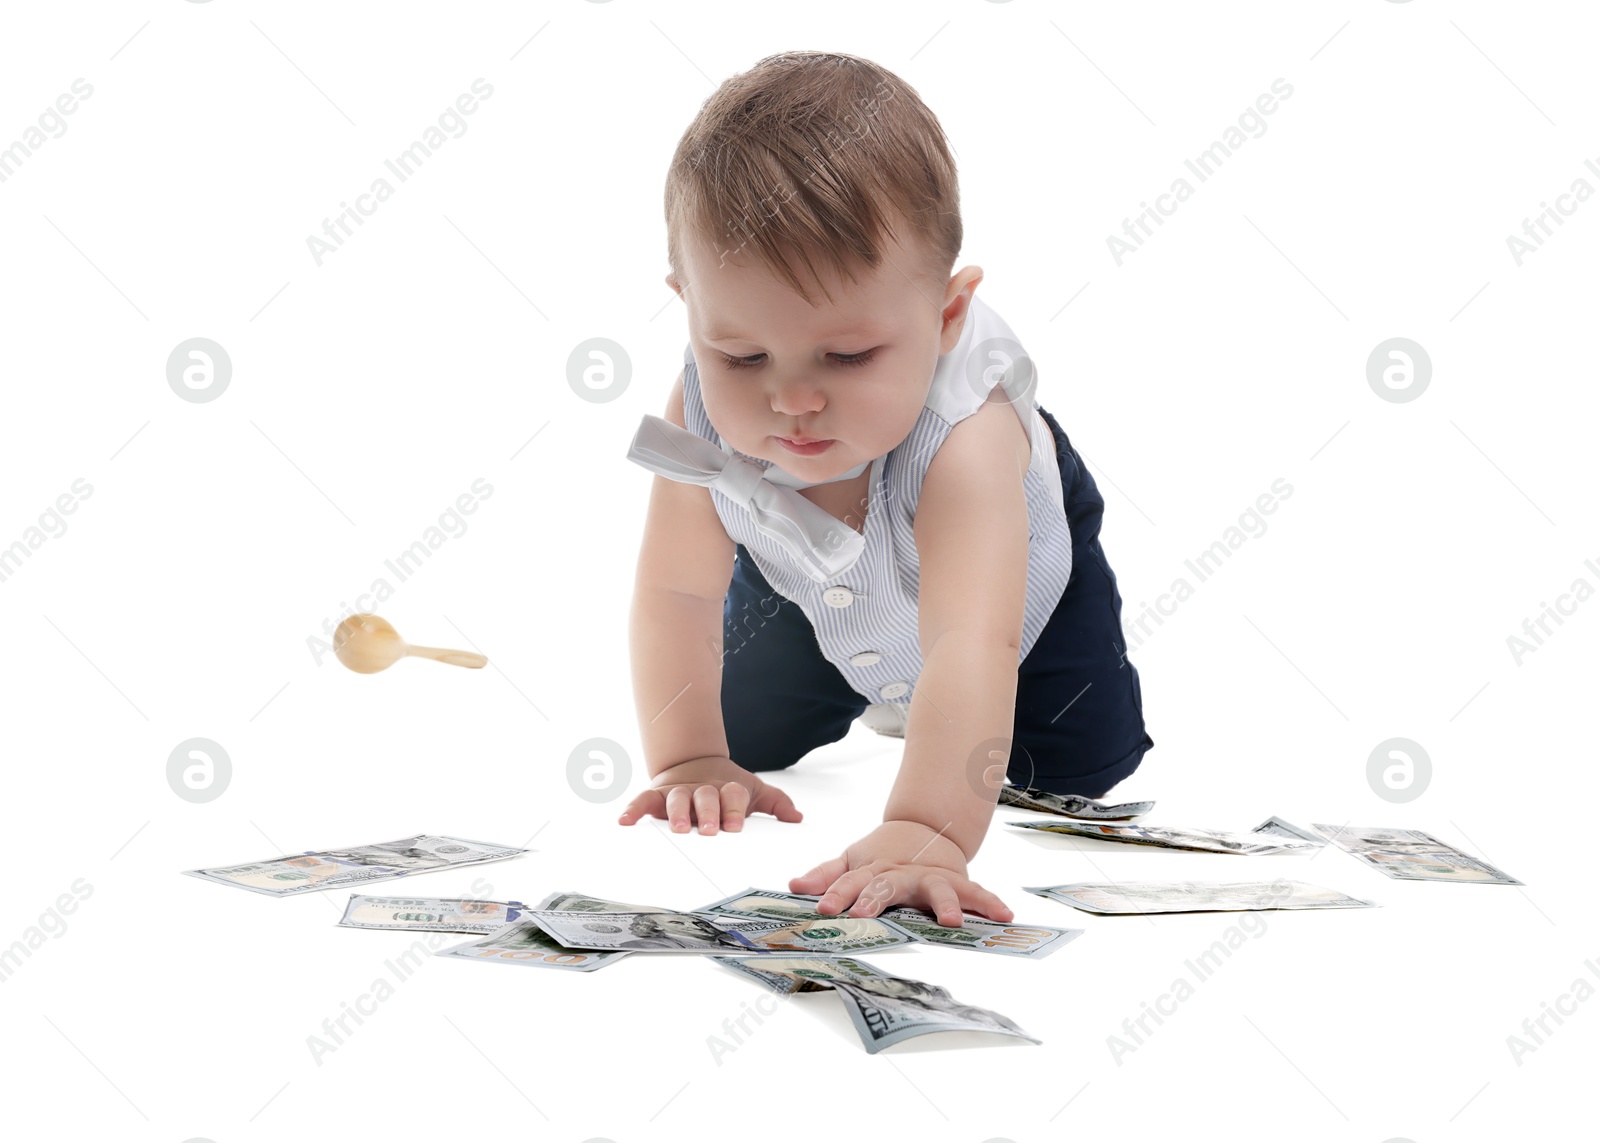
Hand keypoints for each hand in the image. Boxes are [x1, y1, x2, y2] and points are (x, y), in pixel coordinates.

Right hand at [616, 755, 801, 834]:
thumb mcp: (753, 791)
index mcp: (727, 789)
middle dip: (706, 813)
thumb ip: (775, 803)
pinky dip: (633, 810)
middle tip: (707, 830)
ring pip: (676, 799)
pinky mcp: (656, 795)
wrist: (695, 761)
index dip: (733, 809)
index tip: (734, 827)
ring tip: (677, 829)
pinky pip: (643, 801)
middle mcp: (702, 790)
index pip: (732, 795)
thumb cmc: (725, 787)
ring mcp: (678, 792)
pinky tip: (625, 822)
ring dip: (676, 814)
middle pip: (705, 797)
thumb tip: (796, 818)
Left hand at [789, 820, 1013, 927]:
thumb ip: (827, 876)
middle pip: (889, 884)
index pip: (852, 881)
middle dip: (877, 898)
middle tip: (865, 913)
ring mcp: (931, 878)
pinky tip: (1005, 915)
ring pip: (937, 888)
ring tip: (951, 922)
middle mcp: (903, 874)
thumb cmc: (884, 853)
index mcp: (874, 869)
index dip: (837, 893)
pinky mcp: (956, 883)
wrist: (925, 828)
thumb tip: (795, 885)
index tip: (826, 908)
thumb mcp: (852, 860)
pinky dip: (991, 903)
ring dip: (944, 904)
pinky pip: (976, 894)